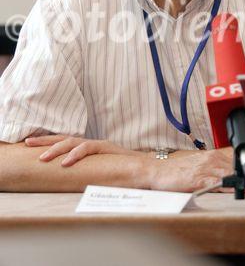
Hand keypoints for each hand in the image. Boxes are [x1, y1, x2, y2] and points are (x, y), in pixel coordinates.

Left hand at [25, 134, 145, 166]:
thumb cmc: (122, 172)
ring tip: (43, 157)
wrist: (144, 169)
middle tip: (28, 143)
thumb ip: (85, 172)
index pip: (64, 142)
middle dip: (45, 141)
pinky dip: (76, 154)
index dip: (48, 142)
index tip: (30, 145)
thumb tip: (66, 180)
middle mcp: (91, 144)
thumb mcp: (98, 172)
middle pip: (64, 138)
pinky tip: (66, 161)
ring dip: (56, 148)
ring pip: (73, 141)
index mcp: (87, 149)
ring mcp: (98, 144)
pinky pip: (88, 148)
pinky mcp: (107, 147)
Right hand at [150, 149, 231, 192]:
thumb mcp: (200, 168)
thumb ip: (215, 171)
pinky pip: (214, 182)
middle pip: (238, 170)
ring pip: (230, 175)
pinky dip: (227, 186)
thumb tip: (233, 181)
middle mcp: (210, 159)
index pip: (238, 165)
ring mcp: (203, 169)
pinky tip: (236, 190)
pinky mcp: (196, 178)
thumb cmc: (177, 171)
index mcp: (213, 156)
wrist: (157, 171)